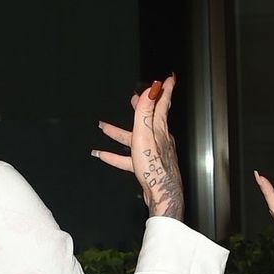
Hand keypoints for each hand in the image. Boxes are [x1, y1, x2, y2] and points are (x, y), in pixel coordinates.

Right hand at [93, 76, 183, 219]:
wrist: (161, 193)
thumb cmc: (154, 165)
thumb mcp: (145, 133)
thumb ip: (146, 110)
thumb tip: (152, 87)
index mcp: (159, 128)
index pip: (162, 104)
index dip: (165, 90)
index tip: (169, 79)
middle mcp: (159, 138)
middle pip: (148, 119)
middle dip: (140, 107)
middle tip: (133, 98)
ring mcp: (153, 153)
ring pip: (134, 138)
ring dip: (118, 133)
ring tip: (103, 127)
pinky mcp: (147, 167)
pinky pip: (128, 158)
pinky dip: (116, 156)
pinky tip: (103, 155)